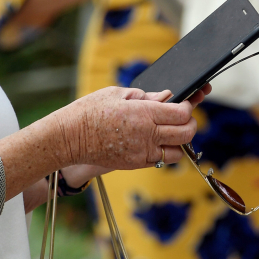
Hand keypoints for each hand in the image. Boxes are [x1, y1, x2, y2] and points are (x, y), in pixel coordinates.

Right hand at [55, 86, 198, 170]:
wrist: (69, 138)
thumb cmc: (89, 111)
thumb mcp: (117, 93)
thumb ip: (146, 96)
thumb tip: (167, 96)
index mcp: (143, 113)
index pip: (182, 113)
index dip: (188, 107)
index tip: (185, 103)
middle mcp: (146, 135)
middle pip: (186, 133)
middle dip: (190, 124)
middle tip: (184, 117)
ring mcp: (141, 152)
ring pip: (178, 152)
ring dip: (179, 142)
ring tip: (169, 132)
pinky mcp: (134, 164)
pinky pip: (160, 161)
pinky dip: (164, 153)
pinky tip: (154, 142)